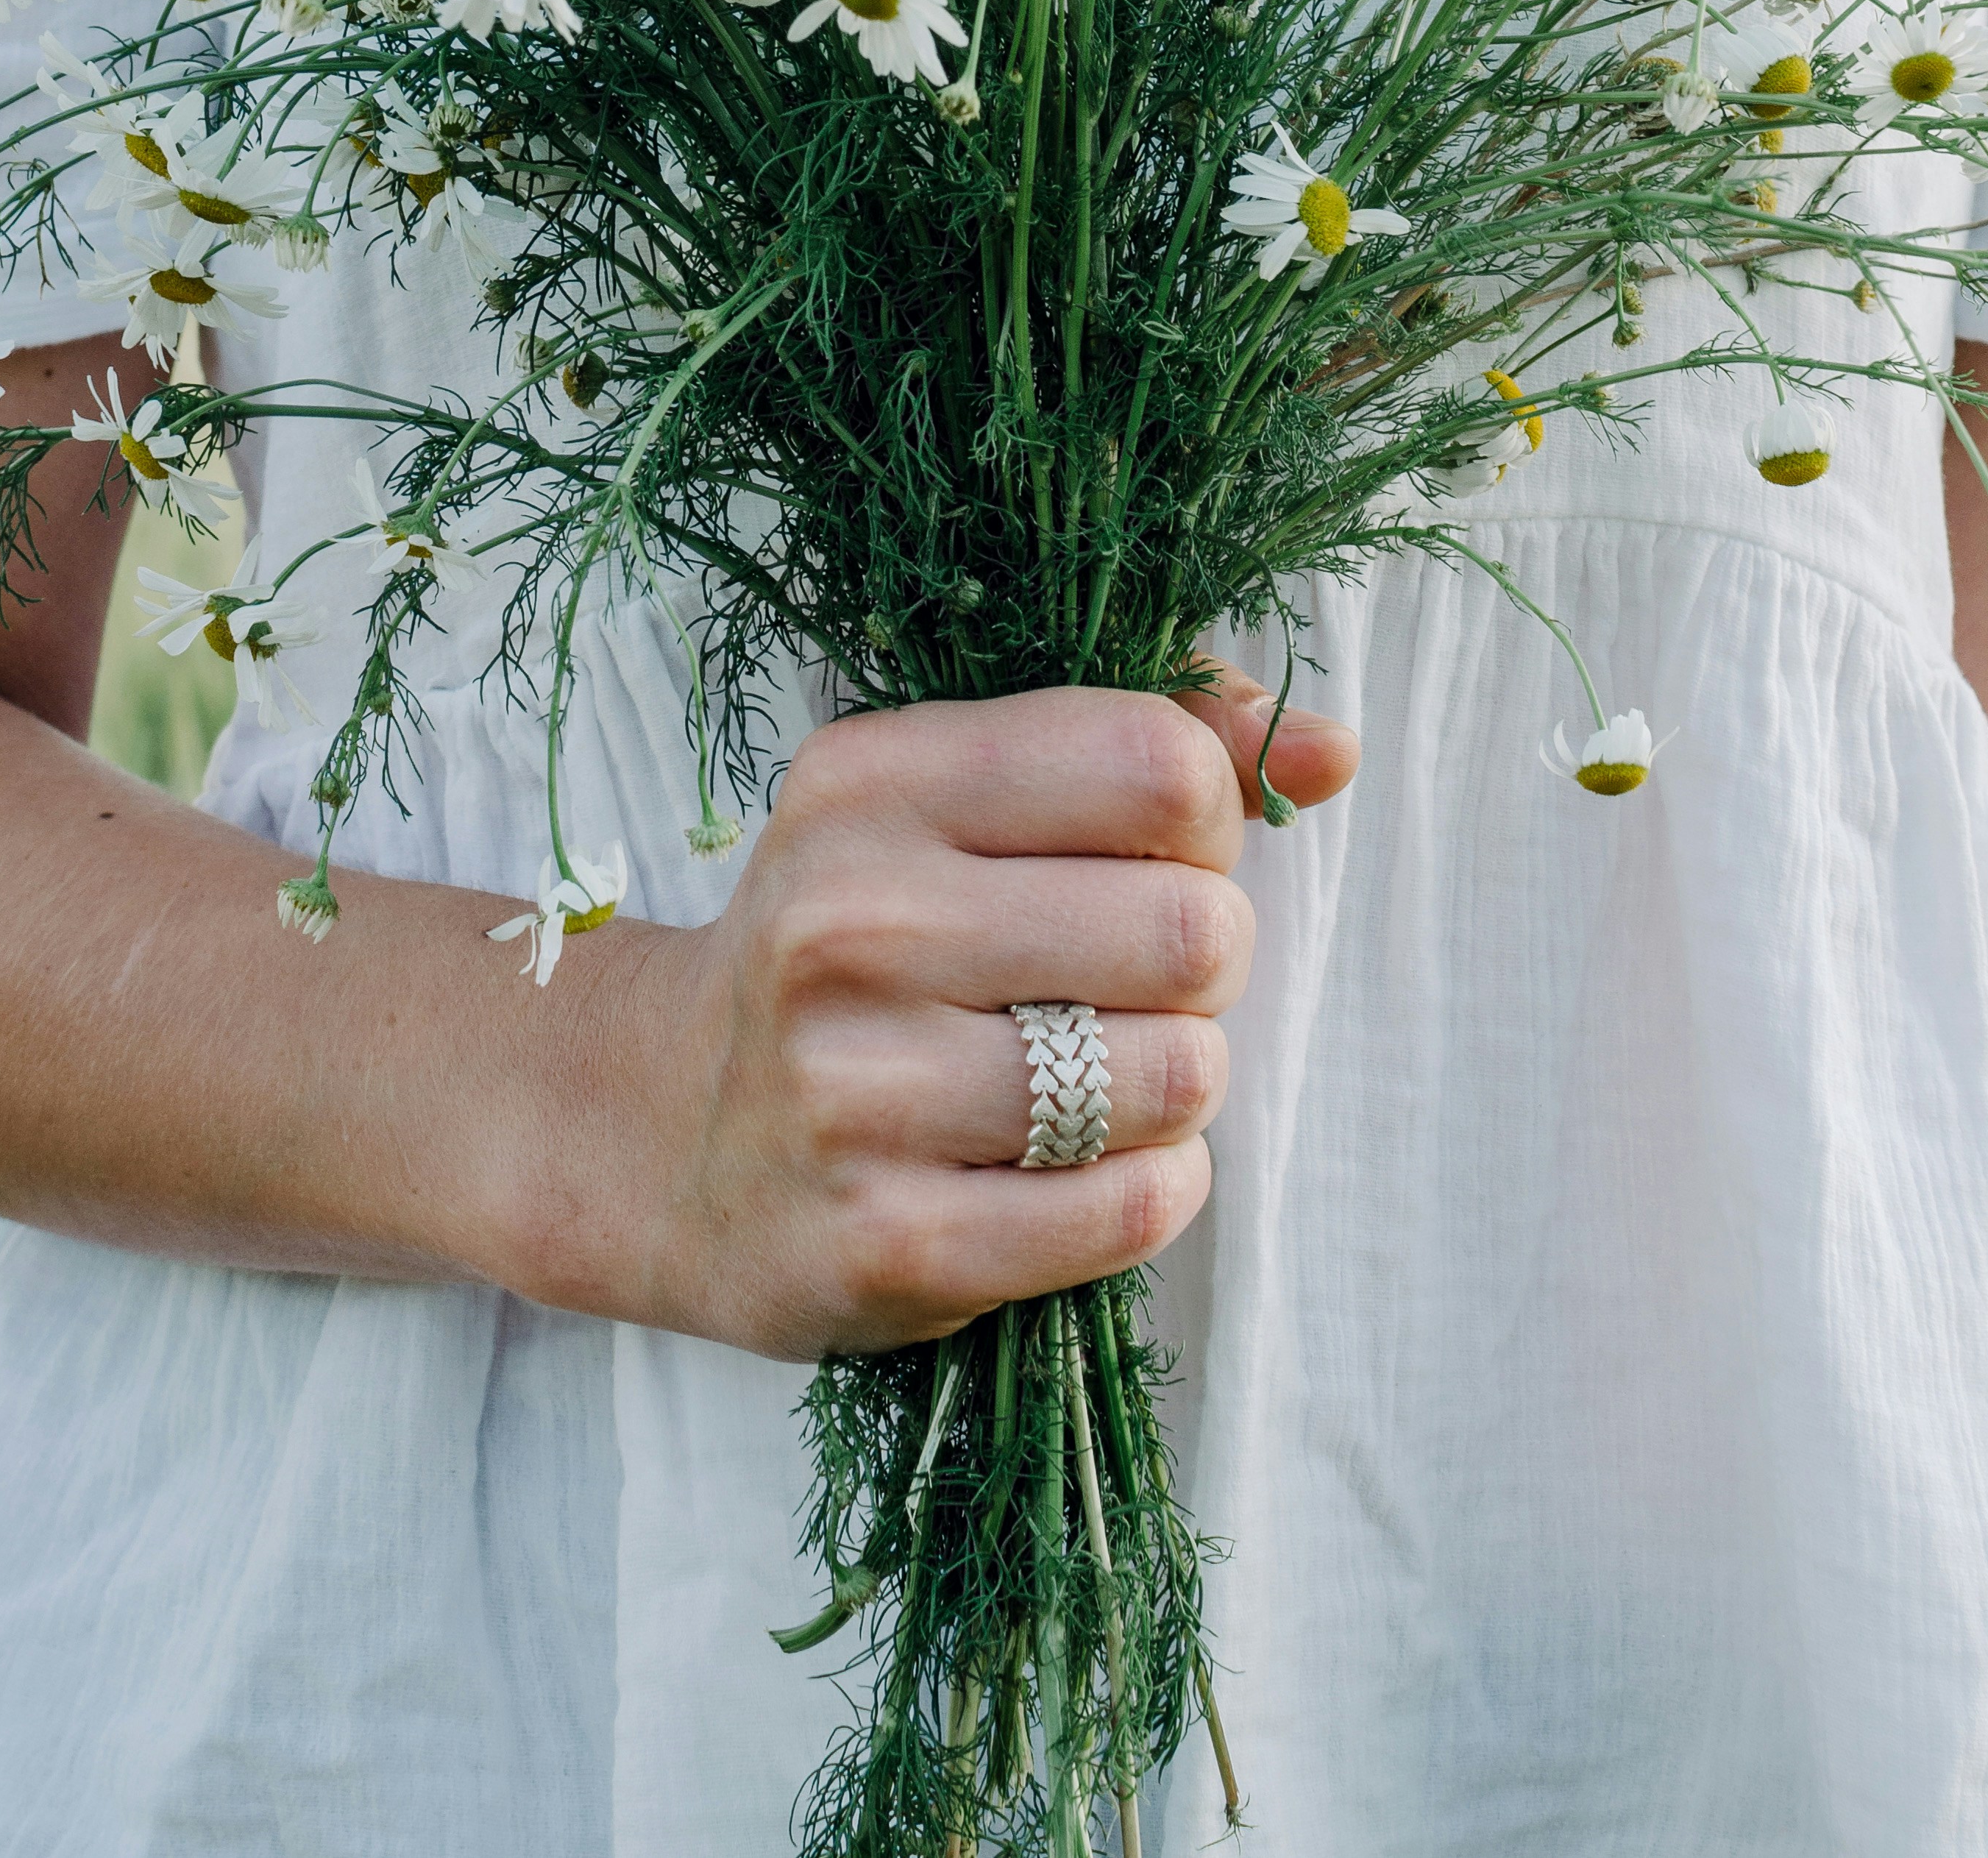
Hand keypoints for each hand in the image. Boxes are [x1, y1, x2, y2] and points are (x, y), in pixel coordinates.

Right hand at [535, 669, 1356, 1358]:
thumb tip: (1329, 750)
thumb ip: (1151, 746)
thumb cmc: (861, 941)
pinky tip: (1088, 1164)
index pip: (1154, 762)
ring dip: (1179, 1082)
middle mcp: (847, 924)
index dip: (1206, 814)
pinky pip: (1130, 1210)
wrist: (658, 1131)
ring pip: (1176, 1076)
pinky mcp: (885, 1242)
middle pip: (1188, 927)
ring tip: (1101, 1073)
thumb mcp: (959, 800)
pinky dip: (1153, 1187)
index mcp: (871, 782)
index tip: (1155, 849)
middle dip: (1201, 960)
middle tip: (1131, 982)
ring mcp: (855, 1092)